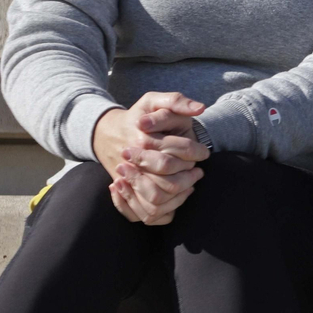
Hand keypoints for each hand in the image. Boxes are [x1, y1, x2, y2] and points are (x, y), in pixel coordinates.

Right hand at [92, 92, 208, 224]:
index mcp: (143, 139)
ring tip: (190, 185)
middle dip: (188, 176)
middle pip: (168, 179)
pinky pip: (145, 212)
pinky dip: (164, 208)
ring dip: (179, 194)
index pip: (180, 151)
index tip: (204, 152)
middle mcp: (133, 162)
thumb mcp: (153, 100)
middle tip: (198, 172)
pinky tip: (177, 195)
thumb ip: (176, 101)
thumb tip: (200, 108)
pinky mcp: (125, 192)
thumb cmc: (137, 116)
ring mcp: (126, 179)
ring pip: (157, 199)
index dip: (197, 152)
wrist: (107, 133)